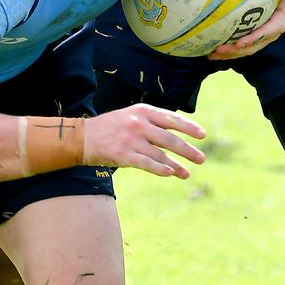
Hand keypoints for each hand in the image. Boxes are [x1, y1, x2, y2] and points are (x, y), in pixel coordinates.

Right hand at [83, 104, 206, 178]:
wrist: (82, 138)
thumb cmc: (110, 127)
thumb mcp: (131, 115)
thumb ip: (151, 121)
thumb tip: (176, 132)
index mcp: (142, 111)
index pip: (171, 119)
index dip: (189, 127)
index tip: (202, 135)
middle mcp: (138, 124)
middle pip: (170, 139)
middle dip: (188, 150)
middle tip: (202, 159)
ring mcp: (131, 140)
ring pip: (160, 155)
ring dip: (176, 166)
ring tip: (187, 173)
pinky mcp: (124, 156)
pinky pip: (147, 164)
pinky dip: (161, 170)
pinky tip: (170, 173)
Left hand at [208, 0, 284, 59]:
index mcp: (281, 19)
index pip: (268, 32)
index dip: (254, 39)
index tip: (239, 43)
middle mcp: (272, 31)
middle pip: (254, 45)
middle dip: (236, 50)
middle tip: (218, 50)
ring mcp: (262, 35)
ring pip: (246, 48)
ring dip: (229, 54)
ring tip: (211, 54)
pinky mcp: (253, 34)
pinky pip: (240, 44)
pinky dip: (227, 48)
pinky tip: (210, 49)